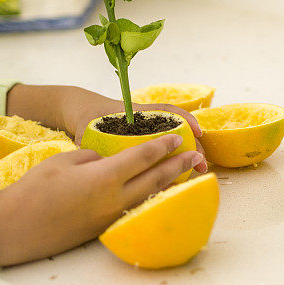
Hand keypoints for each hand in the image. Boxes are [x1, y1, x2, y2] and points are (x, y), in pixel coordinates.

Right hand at [0, 135, 203, 266]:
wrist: (14, 228)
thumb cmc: (34, 190)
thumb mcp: (65, 160)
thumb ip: (94, 158)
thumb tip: (109, 162)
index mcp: (105, 178)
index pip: (144, 157)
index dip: (163, 145)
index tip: (179, 137)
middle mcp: (114, 199)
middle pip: (155, 179)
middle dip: (178, 166)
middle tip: (196, 156)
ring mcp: (110, 217)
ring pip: (149, 197)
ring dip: (169, 185)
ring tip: (185, 175)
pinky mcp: (103, 229)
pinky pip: (135, 209)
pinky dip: (151, 199)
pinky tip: (156, 194)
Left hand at [6, 84, 206, 171]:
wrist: (82, 111)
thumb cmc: (86, 119)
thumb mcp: (88, 131)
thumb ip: (94, 146)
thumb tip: (99, 163)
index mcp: (136, 115)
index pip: (166, 111)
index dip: (185, 120)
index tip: (197, 133)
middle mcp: (147, 122)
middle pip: (177, 130)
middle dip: (192, 145)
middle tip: (201, 164)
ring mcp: (148, 132)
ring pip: (174, 141)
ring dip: (187, 153)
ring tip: (197, 169)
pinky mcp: (145, 142)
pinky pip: (164, 150)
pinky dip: (175, 160)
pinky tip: (181, 174)